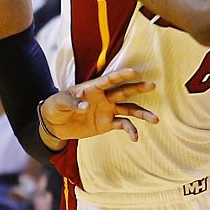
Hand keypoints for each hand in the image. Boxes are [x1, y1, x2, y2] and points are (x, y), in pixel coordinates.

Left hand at [37, 67, 157, 145]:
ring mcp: (108, 110)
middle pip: (124, 91)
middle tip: (152, 85)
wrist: (54, 124)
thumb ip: (72, 102)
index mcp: (93, 88)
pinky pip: (123, 125)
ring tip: (155, 119)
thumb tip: (85, 106)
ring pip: (129, 109)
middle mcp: (104, 97)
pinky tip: (135, 138)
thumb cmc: (55, 106)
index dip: (121, 76)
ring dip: (142, 113)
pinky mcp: (107, 123)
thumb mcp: (59, 102)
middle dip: (138, 88)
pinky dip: (130, 131)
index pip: (109, 80)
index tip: (134, 72)